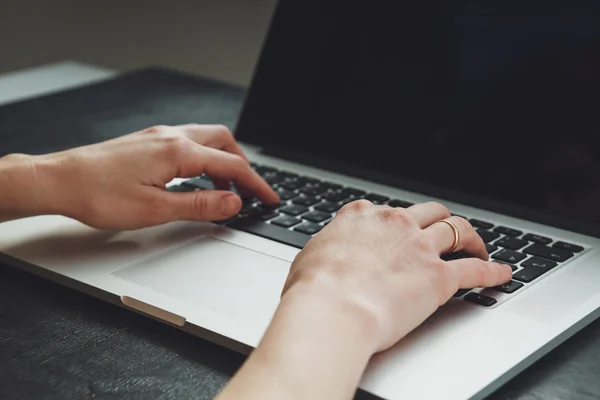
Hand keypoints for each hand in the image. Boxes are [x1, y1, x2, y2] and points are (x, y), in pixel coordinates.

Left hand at [28, 124, 277, 228]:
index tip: (269, 198)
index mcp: (177, 152)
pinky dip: (203, 158)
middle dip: (243, 165)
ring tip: (224, 189)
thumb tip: (233, 202)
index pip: (231, 166)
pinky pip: (188, 142)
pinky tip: (196, 178)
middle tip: (250, 190)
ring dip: (222, 160)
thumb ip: (200, 205)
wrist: (60, 180)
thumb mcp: (155, 209)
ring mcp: (158, 136)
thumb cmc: (98, 194)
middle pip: (224, 142)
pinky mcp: (148, 141)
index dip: (255, 184)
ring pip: (206, 139)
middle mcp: (171, 136)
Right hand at [282, 200, 511, 351]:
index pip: (388, 211)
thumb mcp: (311, 256)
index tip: (402, 230)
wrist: (333, 307)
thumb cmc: (314, 286)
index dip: (399, 222)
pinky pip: (475, 269)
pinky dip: (492, 271)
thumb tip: (327, 254)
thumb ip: (329, 248)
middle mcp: (394, 223)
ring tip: (478, 245)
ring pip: (457, 229)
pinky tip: (502, 273)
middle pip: (430, 211)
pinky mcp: (439, 276)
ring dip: (471, 237)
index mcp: (362, 216)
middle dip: (441, 219)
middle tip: (447, 231)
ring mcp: (419, 246)